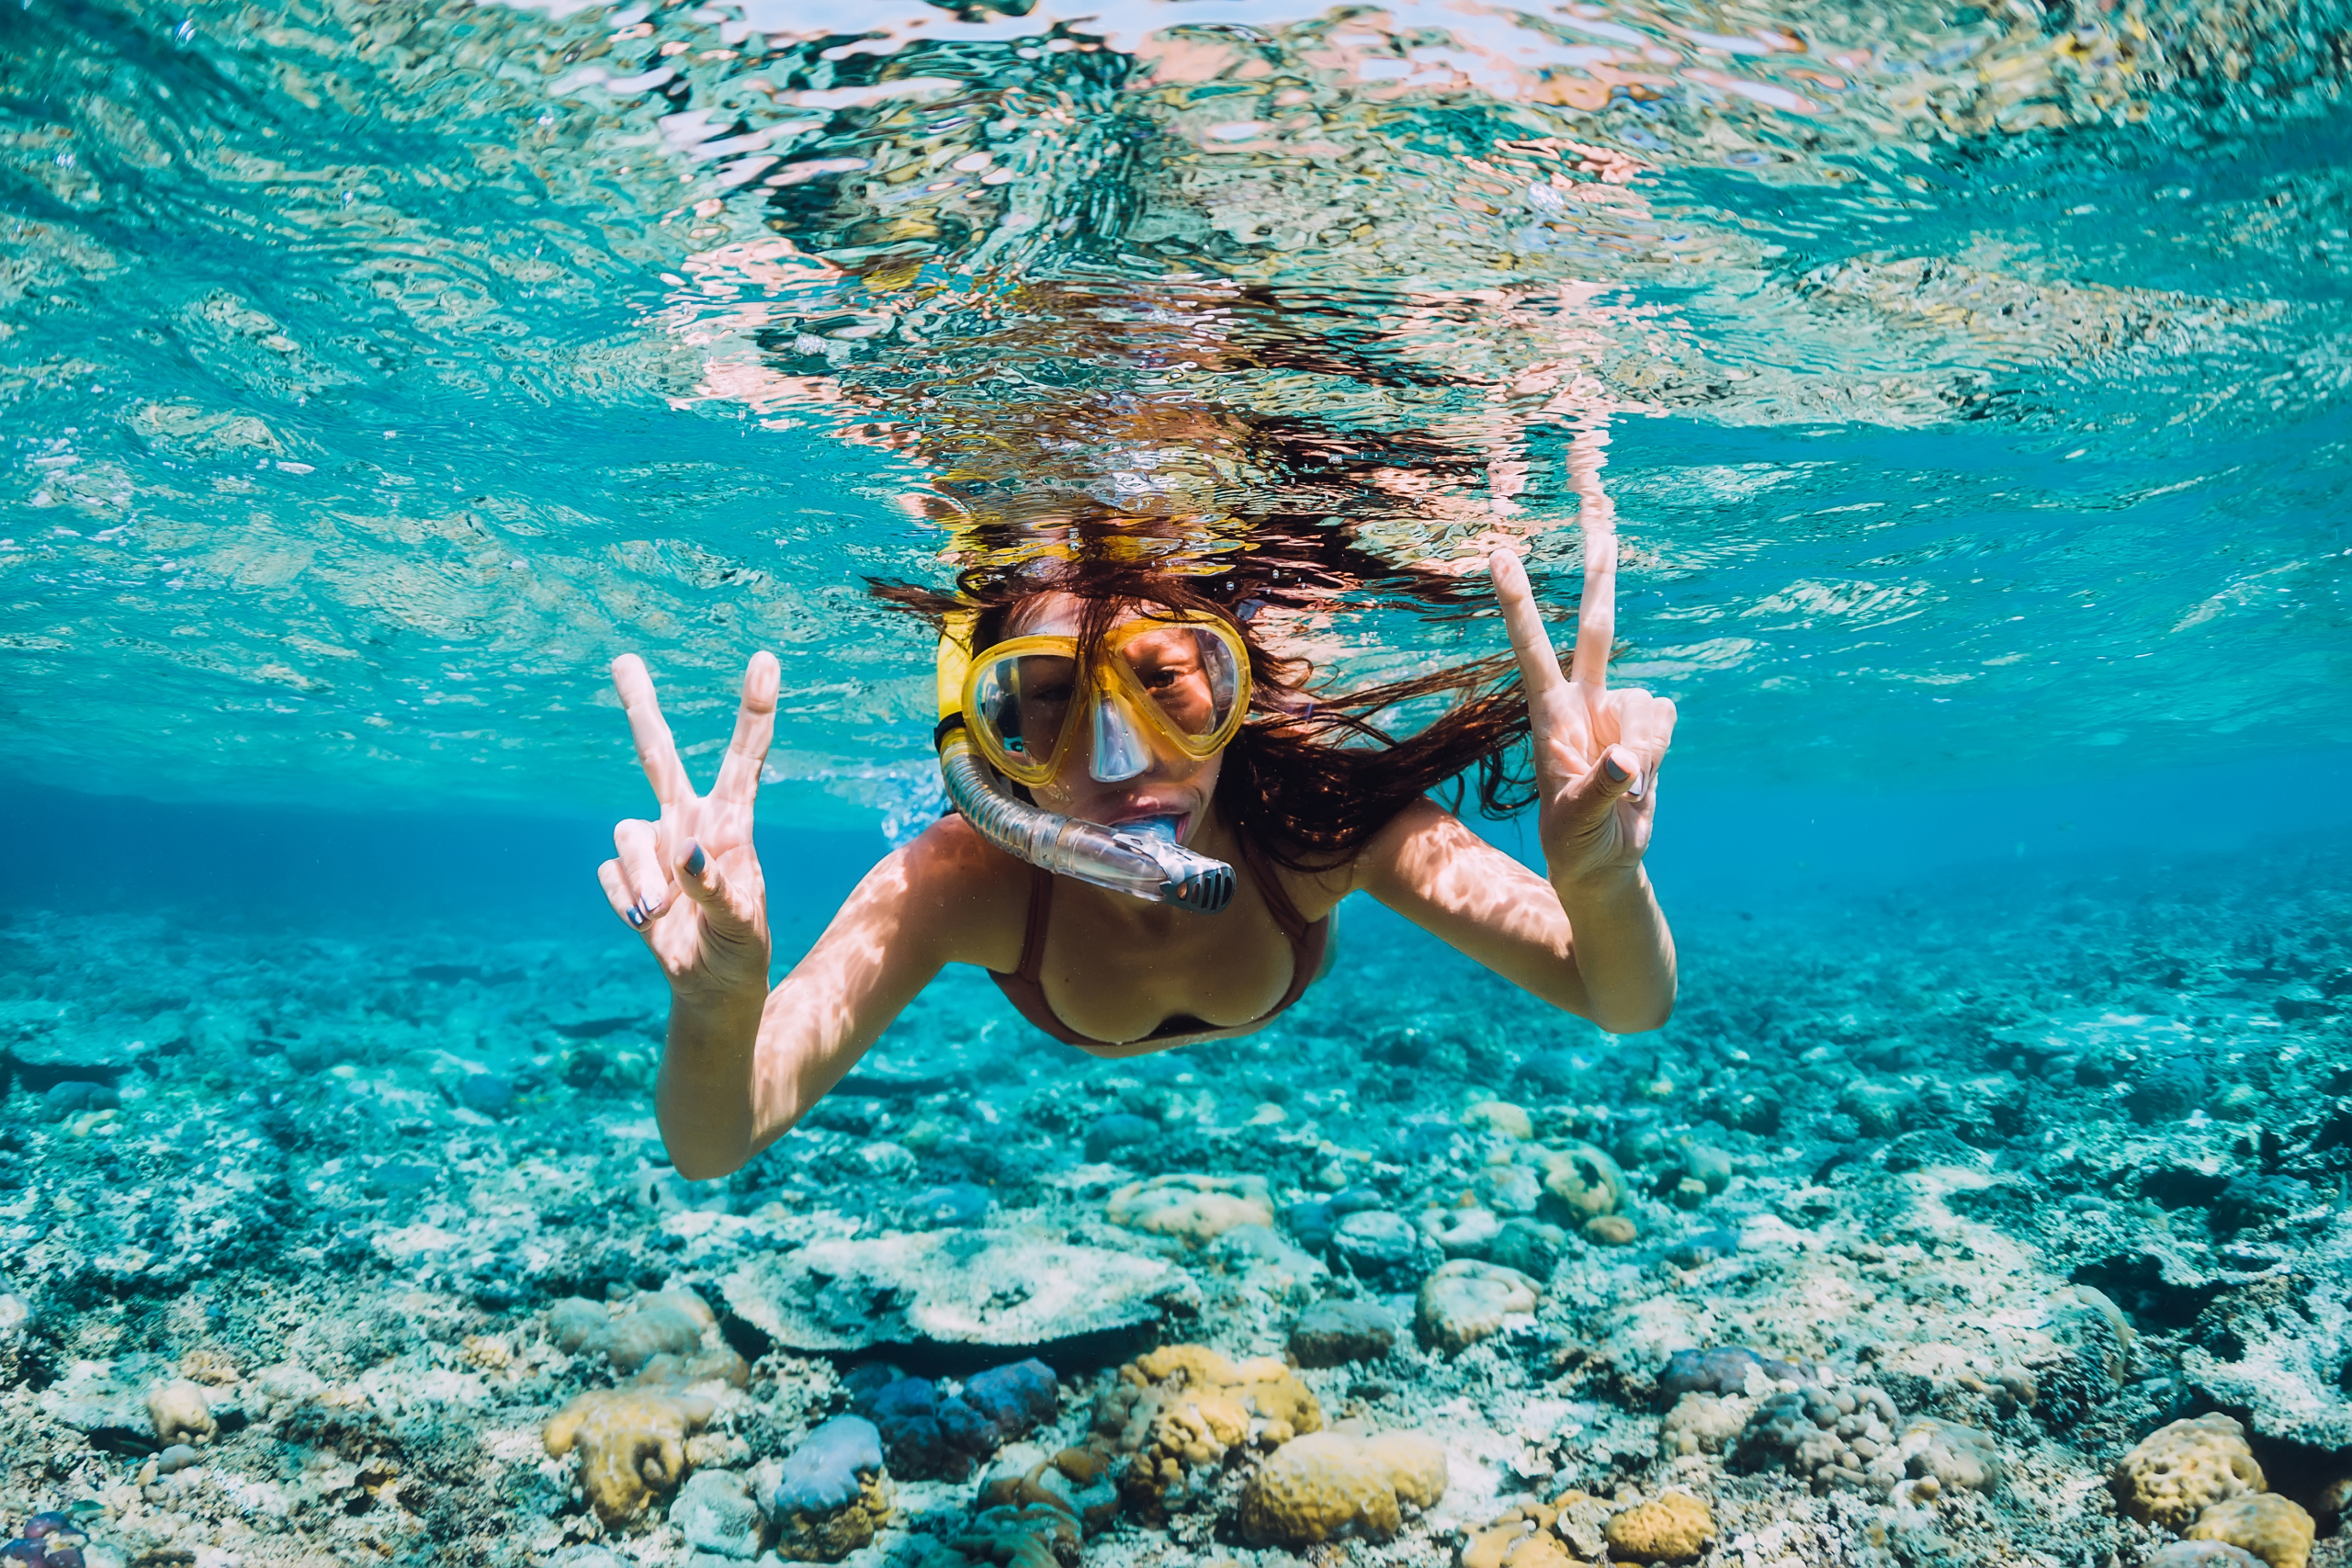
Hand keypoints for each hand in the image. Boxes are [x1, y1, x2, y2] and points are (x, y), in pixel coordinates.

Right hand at [597, 652, 779, 1004]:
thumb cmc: (740, 947)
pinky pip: (611, 874)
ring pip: (626, 834)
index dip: (754, 710)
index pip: (745, 758)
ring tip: (664, 913)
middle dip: (639, 708)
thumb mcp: (741, 924)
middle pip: (659, 756)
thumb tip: (684, 851)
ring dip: (644, 881)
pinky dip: (629, 903)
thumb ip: (716, 889)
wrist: (711, 985)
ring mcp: (653, 846)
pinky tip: (651, 919)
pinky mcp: (626, 874)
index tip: (765, 660)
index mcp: (732, 822)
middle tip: (622, 660)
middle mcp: (688, 821)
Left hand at [1489, 523, 1675, 889]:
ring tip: (1621, 791)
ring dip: (1645, 750)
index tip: (1499, 556)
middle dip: (1602, 576)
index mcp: (1550, 717)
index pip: (1532, 650)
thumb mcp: (1578, 825)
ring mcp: (1616, 713)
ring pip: (1647, 704)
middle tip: (1602, 520)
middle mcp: (1583, 703)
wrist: (1605, 864)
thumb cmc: (1576, 844)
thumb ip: (1601, 789)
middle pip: (1598, 630)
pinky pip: (1666, 719)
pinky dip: (1659, 753)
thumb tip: (1626, 760)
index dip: (1519, 604)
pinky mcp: (1646, 727)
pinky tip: (1639, 779)